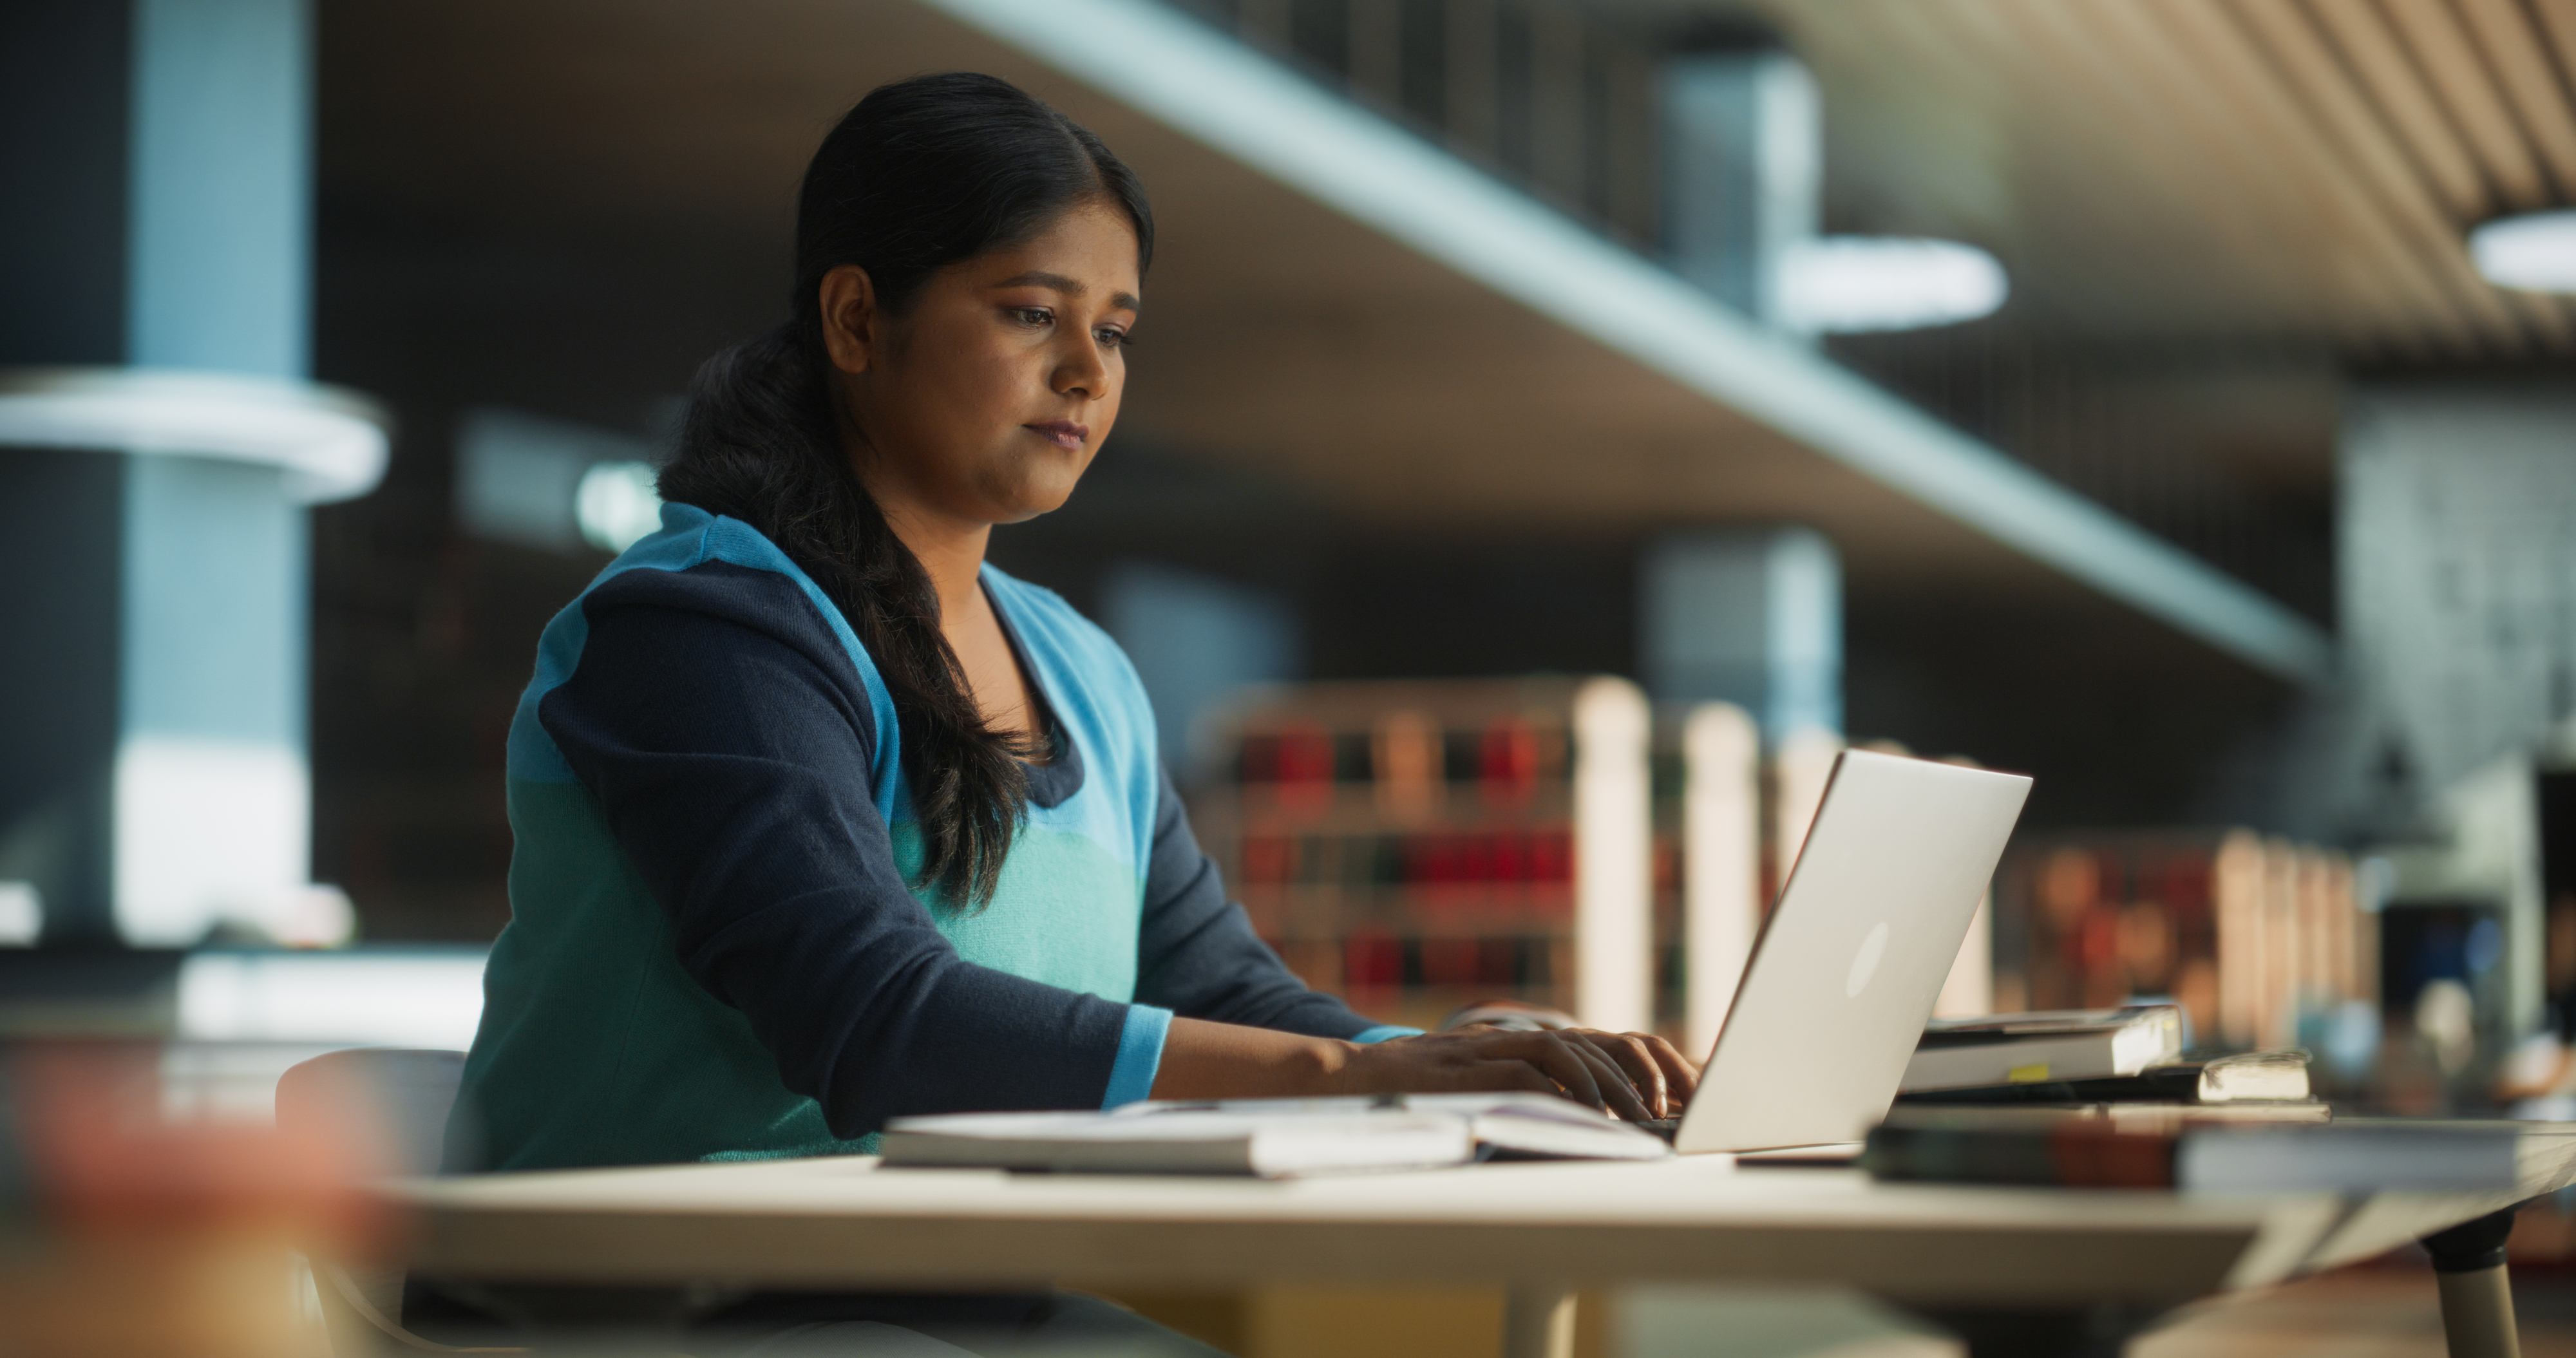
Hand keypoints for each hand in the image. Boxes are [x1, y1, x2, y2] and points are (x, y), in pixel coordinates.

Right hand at [1323, 1026, 1700, 1119]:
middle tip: (1655, 1114)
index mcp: (1505, 1047)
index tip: (1652, 1104)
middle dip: (1625, 1078)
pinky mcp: (1461, 1068)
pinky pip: (1520, 1071)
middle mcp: (1499, 1041)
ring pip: (1559, 1051)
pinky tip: (1574, 1117)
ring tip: (1624, 1116)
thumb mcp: (1465, 1093)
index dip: (1621, 1069)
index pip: (1580, 1045)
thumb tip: (1554, 1128)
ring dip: (1598, 1082)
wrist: (1341, 1079)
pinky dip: (1553, 1091)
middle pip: (1581, 1044)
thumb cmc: (1400, 1096)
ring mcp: (1481, 1051)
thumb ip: (1506, 1097)